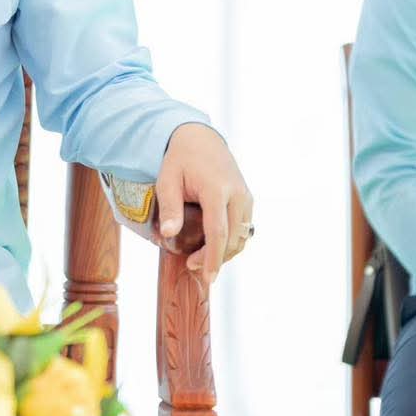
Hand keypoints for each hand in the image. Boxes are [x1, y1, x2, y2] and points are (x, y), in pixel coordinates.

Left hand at [155, 122, 252, 285]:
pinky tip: (212, 245)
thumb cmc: (180, 159)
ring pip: (241, 237)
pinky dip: (230, 241)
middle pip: (232, 239)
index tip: (208, 277)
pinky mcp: (247, 200)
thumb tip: (169, 234)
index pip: (218, 232)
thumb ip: (170, 207)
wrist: (200, 138)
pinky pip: (243, 229)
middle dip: (215, 258)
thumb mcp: (168, 179)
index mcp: (217, 189)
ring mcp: (246, 197)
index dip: (213, 257)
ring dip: (224, 252)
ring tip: (200, 259)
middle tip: (192, 266)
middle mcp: (237, 194)